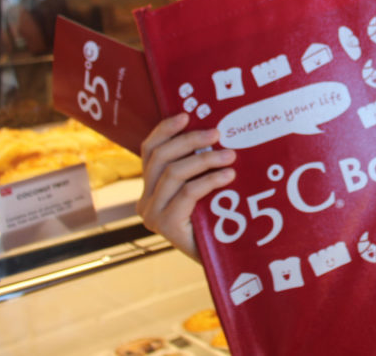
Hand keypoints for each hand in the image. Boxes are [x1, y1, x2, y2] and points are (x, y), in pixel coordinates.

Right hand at [136, 114, 235, 261]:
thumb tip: (217, 133)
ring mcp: (153, 215)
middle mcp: (145, 201)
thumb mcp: (205, 190)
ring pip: (174, 173)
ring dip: (205, 159)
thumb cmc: (217, 222)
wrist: (224, 261)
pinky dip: (209, 180)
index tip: (187, 115)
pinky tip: (228, 176)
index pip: (149, 151)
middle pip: (161, 158)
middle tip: (218, 133)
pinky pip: (187, 193)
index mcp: (150, 188)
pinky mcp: (166, 226)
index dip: (165, 130)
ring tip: (231, 155)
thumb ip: (200, 168)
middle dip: (190, 141)